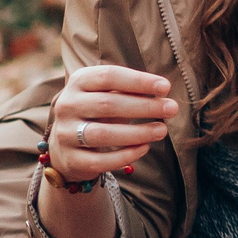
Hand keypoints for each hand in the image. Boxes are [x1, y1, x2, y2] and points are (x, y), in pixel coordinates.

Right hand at [48, 65, 176, 183]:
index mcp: (78, 83)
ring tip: (162, 130)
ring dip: (138, 132)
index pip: (108, 76)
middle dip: (144, 106)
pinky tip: (144, 147)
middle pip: (107, 104)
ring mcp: (65, 134)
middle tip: (172, 108)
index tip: (166, 87)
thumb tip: (162, 91)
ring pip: (103, 134)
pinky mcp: (71, 160)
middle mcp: (67, 106)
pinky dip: (126, 155)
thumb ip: (129, 91)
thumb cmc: (96, 113)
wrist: (66, 146)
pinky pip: (101, 160)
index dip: (138, 81)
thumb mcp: (107, 95)